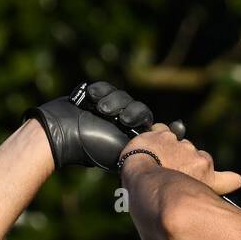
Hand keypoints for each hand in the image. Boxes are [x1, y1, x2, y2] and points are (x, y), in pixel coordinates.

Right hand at [24, 81, 183, 171]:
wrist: (61, 133)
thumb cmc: (91, 146)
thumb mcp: (123, 151)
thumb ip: (144, 146)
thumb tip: (171, 141)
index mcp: (130, 139)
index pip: (152, 128)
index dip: (165, 127)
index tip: (179, 127)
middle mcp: (122, 124)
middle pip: (140, 110)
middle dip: (132, 112)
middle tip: (122, 120)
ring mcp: (109, 110)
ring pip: (123, 97)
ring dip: (114, 101)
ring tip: (101, 109)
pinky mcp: (96, 96)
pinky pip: (106, 88)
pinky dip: (101, 90)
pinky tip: (92, 97)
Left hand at [119, 123, 240, 196]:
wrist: (144, 180)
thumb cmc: (163, 197)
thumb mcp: (189, 203)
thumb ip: (208, 197)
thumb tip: (232, 187)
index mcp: (207, 177)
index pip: (228, 180)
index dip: (230, 180)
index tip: (235, 180)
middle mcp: (199, 161)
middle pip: (195, 160)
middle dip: (185, 164)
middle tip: (172, 174)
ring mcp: (181, 146)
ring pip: (177, 145)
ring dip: (170, 151)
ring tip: (158, 162)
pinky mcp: (164, 134)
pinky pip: (161, 130)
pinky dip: (156, 136)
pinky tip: (151, 148)